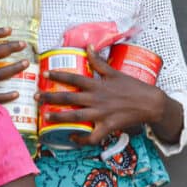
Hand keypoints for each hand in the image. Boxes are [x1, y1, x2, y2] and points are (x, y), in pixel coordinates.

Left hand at [40, 46, 166, 145]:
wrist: (150, 103)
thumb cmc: (132, 86)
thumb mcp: (114, 72)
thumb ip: (98, 61)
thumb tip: (88, 46)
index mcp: (98, 84)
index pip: (74, 78)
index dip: (58, 76)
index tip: (44, 74)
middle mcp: (97, 99)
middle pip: (70, 98)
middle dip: (51, 98)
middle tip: (36, 97)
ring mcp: (102, 114)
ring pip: (76, 117)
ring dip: (60, 118)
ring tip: (46, 118)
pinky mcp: (108, 127)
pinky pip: (92, 137)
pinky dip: (81, 140)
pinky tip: (71, 138)